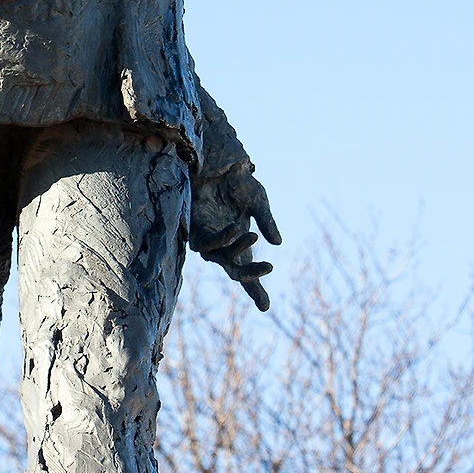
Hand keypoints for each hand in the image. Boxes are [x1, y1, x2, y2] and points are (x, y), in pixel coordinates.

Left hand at [189, 165, 281, 311]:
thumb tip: (278, 243)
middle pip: (235, 272)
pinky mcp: (195, 230)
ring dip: (238, 250)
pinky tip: (235, 227)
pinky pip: (207, 244)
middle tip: (269, 267)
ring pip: (222, 259)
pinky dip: (223, 238)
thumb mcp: (259, 203)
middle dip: (251, 275)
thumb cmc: (239, 184)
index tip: (265, 308)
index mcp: (242, 246)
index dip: (256, 292)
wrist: (221, 164)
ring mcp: (210, 241)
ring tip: (252, 235)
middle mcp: (225, 247)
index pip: (248, 273)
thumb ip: (266, 223)